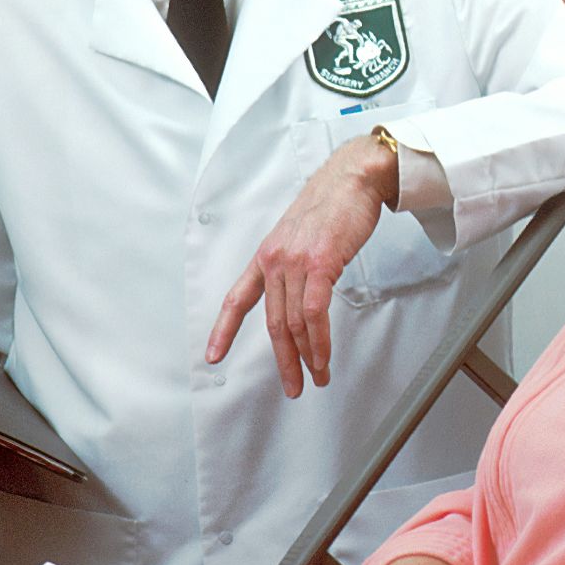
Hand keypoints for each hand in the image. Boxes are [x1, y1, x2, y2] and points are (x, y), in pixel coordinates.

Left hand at [206, 134, 395, 396]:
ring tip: (318, 376)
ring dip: (307, 357)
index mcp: (266, 255)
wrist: (351, 179)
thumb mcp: (299, 236)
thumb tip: (299, 294)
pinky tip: (324, 356)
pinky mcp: (319, 264)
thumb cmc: (331, 205)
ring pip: (294, 323)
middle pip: (273, 323)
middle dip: (283, 360)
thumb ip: (293, 265)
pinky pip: (314, 313)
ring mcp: (295, 262)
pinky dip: (319, 341)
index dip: (223, 330)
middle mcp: (274, 260)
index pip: (237, 298)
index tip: (213, 356)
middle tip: (293, 386)